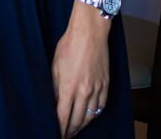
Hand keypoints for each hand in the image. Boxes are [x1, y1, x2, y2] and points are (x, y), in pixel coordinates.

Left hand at [52, 5, 110, 137]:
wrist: (90, 33)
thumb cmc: (69, 45)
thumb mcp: (55, 66)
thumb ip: (55, 87)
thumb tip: (54, 102)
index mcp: (69, 86)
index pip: (63, 116)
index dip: (60, 128)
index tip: (57, 133)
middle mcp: (84, 91)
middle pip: (78, 119)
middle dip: (71, 130)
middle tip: (65, 134)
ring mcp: (97, 88)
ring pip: (91, 115)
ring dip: (83, 124)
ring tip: (76, 128)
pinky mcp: (106, 84)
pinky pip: (101, 105)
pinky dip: (95, 114)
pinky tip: (89, 116)